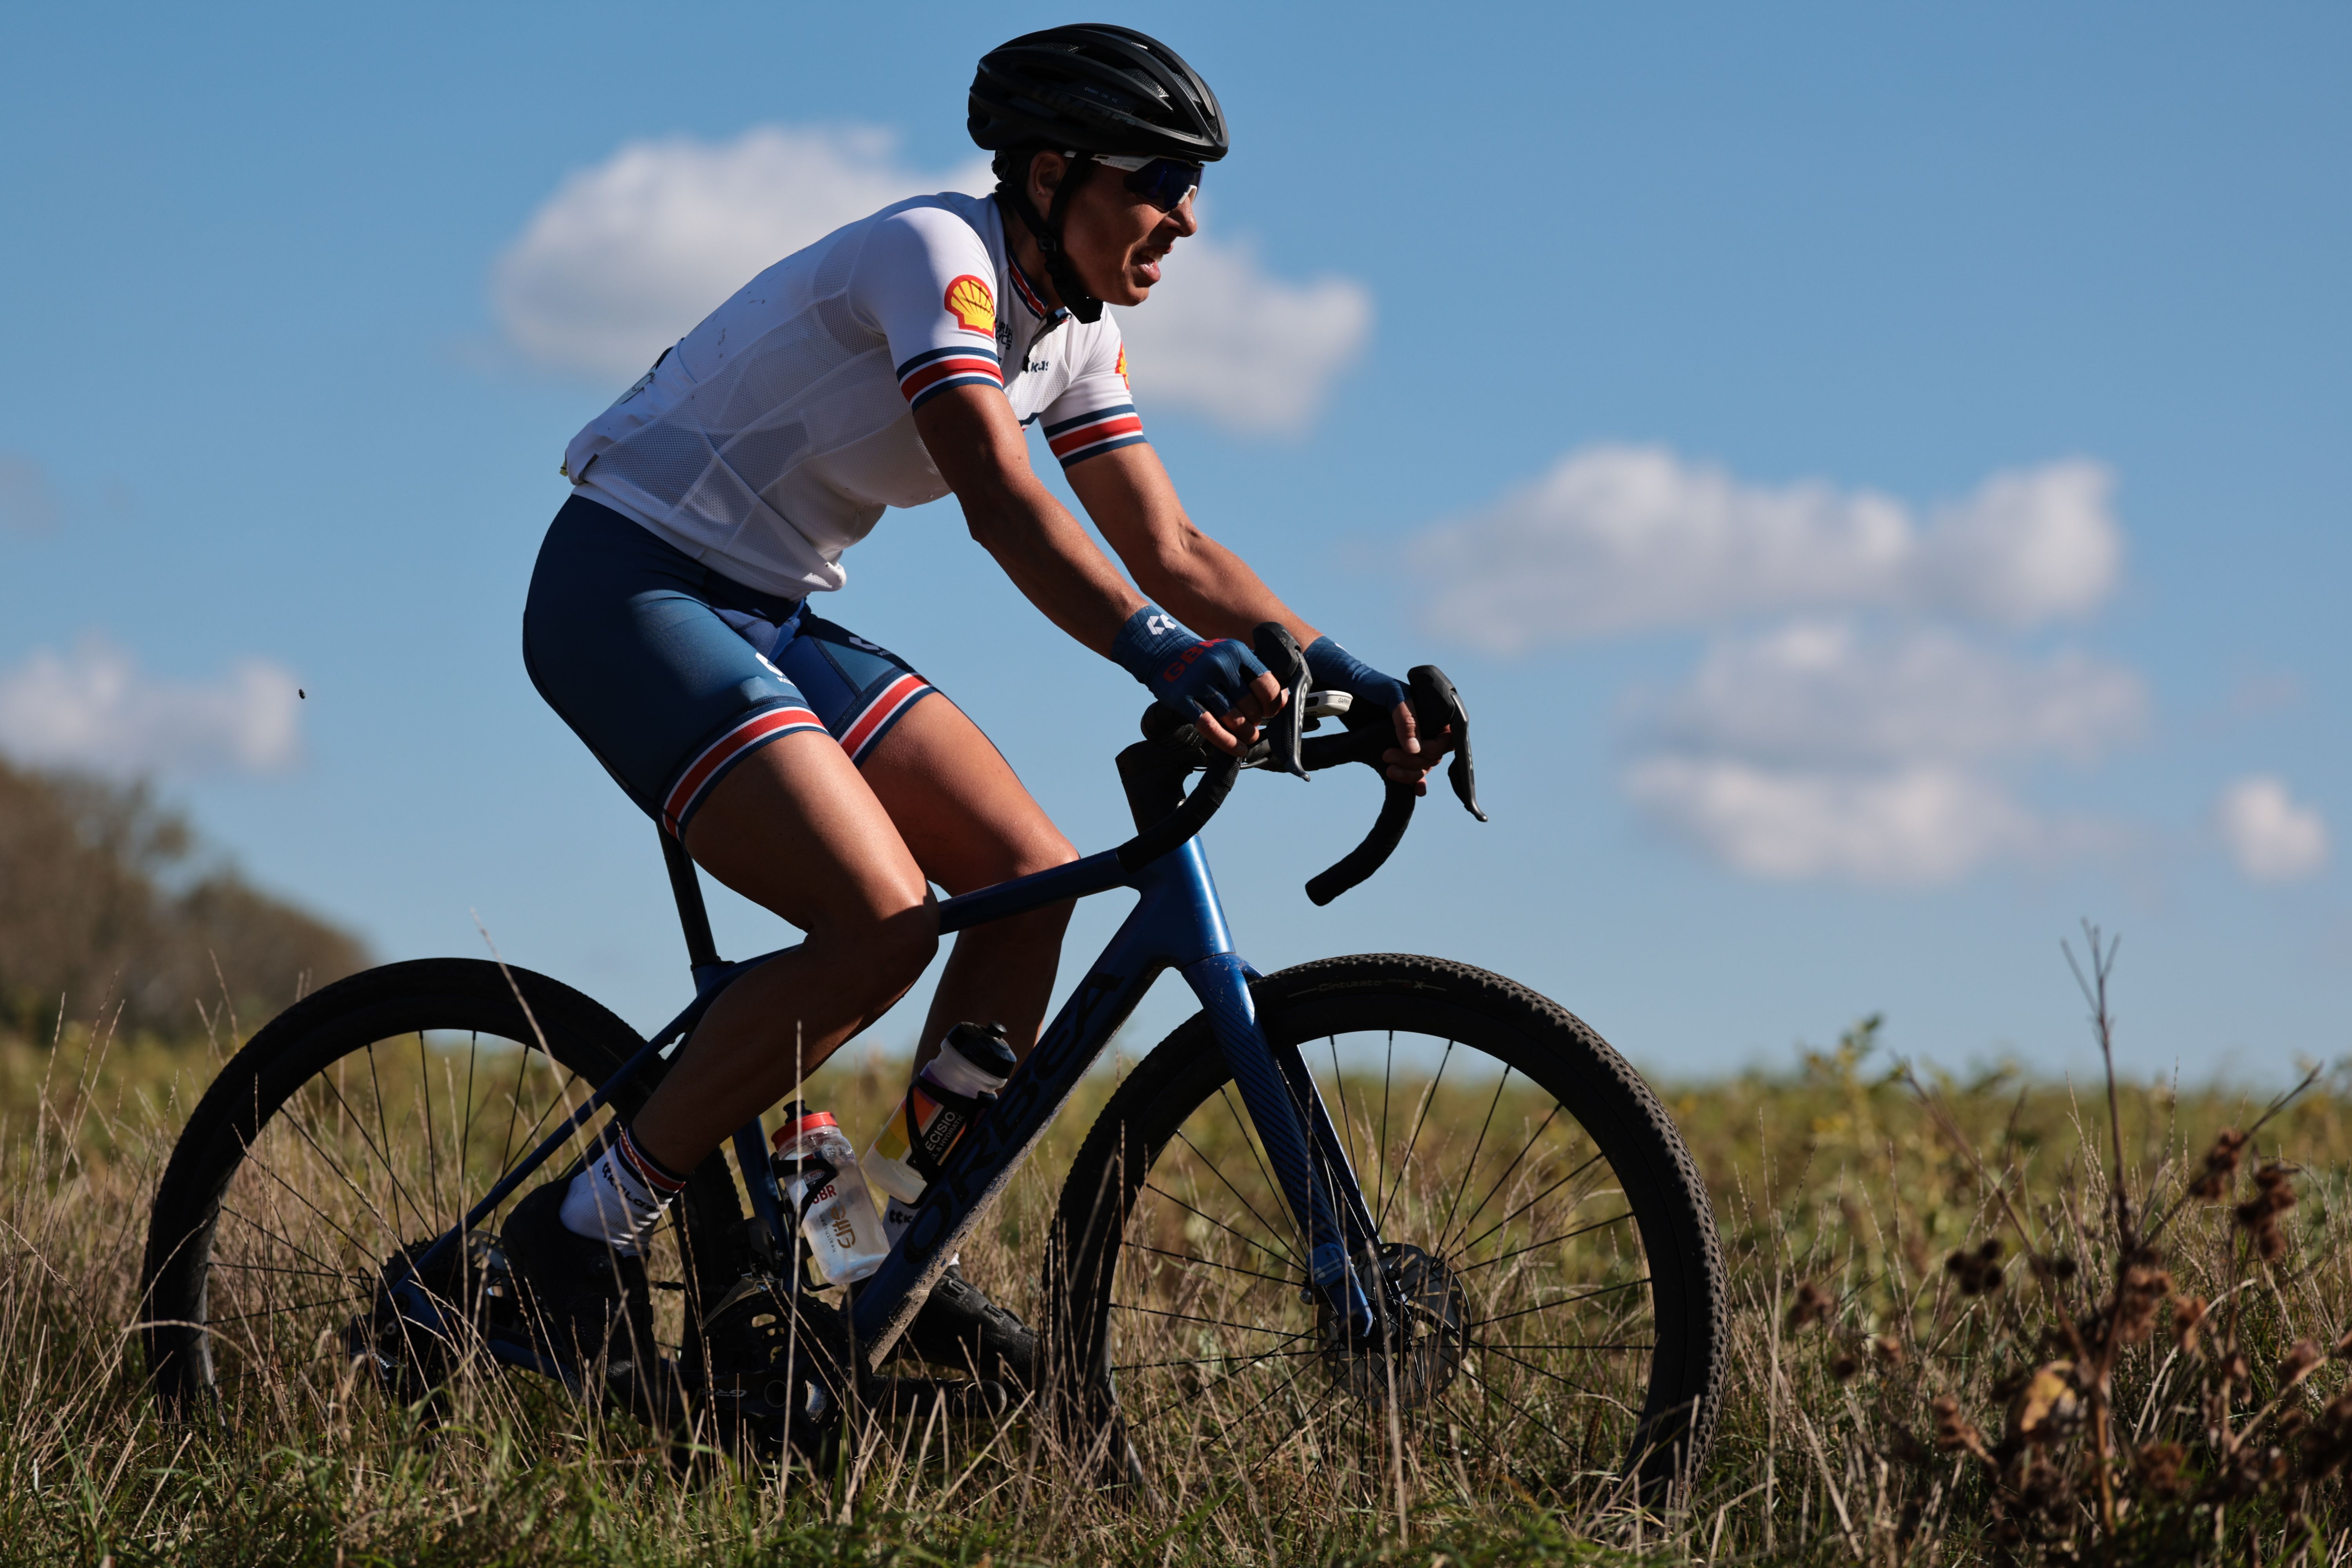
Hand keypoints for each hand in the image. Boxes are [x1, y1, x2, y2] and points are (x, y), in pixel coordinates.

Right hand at [1109, 605, 1287, 756]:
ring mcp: (1199, 680)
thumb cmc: (1206, 661)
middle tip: (1254, 726)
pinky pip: (1209, 726)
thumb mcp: (1231, 657)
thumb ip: (1255, 675)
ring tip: (1248, 738)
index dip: (1273, 704)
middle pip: (1249, 705)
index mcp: (1236, 651)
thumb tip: (1284, 702)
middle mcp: (1219, 663)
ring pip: (1232, 718)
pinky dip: (1226, 742)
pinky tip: (1237, 749)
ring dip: (1244, 734)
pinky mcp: (1181, 697)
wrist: (1163, 654)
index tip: (1270, 713)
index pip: (1265, 684)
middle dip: (1256, 721)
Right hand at [1303, 637, 1446, 787]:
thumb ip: (1405, 763)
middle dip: (1415, 766)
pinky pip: (1407, 714)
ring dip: (1409, 755)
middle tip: (1391, 770)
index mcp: (1423, 726)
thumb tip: (1421, 789)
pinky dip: (1408, 731)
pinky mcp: (1394, 692)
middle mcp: (1422, 715)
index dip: (1428, 768)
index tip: (1417, 784)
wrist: (1341, 690)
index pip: (1440, 751)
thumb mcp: (1385, 746)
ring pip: (1426, 737)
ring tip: (1386, 758)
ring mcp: (1411, 702)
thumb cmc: (1363, 717)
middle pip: (1436, 749)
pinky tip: (1407, 746)